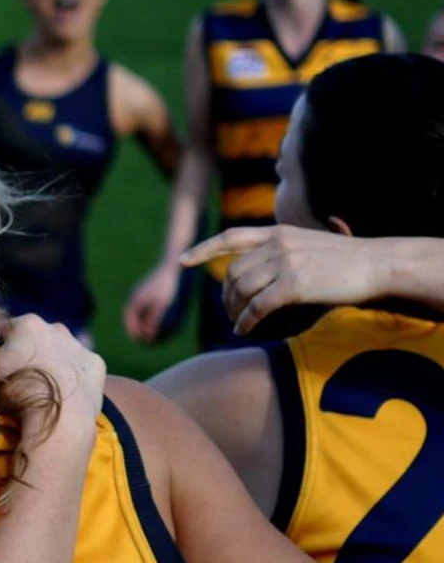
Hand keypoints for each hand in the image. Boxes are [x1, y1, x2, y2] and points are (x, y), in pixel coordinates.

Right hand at [0, 315, 105, 429]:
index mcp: (26, 323)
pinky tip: (64, 391)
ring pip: (58, 350)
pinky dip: (72, 376)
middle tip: (12, 371)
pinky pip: (80, 368)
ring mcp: (79, 346)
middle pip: (31, 336)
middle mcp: (55, 327)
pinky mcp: (97, 365)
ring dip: (48, 360)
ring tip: (40, 383)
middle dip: (21, 349)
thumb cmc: (18, 391)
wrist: (62, 415)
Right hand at [121, 265, 180, 343]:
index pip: (128, 320)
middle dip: (134, 327)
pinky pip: (141, 305)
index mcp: (135, 301)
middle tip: (142, 337)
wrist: (170, 267)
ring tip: (147, 328)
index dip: (133, 331)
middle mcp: (134, 297)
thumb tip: (149, 334)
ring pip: (135, 310)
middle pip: (129, 316)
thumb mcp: (161, 306)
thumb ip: (153, 320)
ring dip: (139, 320)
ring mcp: (139, 292)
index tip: (139, 340)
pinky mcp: (145, 289)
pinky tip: (152, 315)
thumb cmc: (166, 287)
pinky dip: (143, 313)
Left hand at [182, 225, 389, 335]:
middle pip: (233, 272)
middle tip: (230, 312)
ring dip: (235, 310)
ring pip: (242, 289)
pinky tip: (244, 330)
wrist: (380, 264)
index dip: (203, 249)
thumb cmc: (348, 260)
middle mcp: (277, 244)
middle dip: (226, 295)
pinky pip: (258, 306)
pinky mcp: (294, 284)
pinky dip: (247, 320)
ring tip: (238, 323)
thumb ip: (281, 253)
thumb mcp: (309, 245)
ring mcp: (285, 262)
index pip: (231, 237)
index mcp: (278, 232)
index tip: (182, 262)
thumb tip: (255, 274)